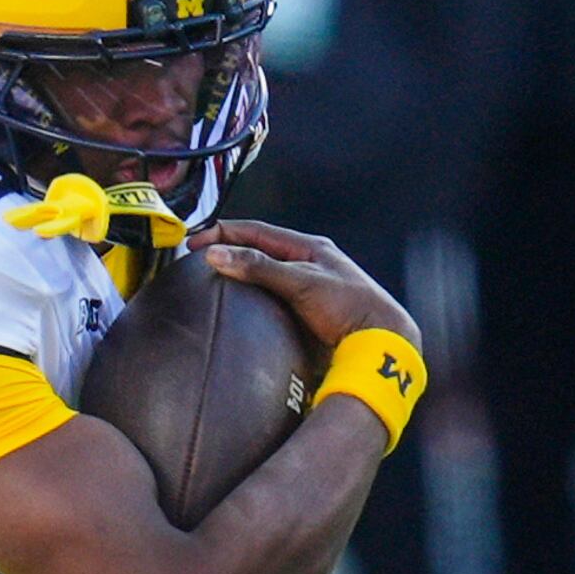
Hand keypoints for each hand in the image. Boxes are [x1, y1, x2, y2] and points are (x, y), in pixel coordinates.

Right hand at [192, 219, 420, 358]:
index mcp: (309, 247)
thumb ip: (259, 267)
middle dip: (227, 251)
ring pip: (263, 274)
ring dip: (239, 275)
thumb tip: (216, 254)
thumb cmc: (350, 306)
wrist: (380, 342)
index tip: (194, 243)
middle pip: (257, 251)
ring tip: (212, 281)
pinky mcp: (305, 311)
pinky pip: (270, 298)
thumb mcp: (301, 282)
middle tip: (198, 259)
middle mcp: (307, 263)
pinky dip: (250, 298)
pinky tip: (238, 307)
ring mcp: (306, 287)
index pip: (256, 231)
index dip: (223, 233)